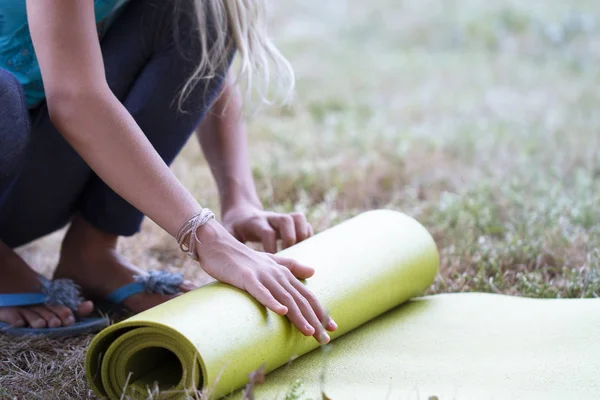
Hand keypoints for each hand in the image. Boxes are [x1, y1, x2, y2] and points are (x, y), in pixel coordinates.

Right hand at [194, 219, 336, 343]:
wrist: (220, 246)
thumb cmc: (244, 258)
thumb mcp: (271, 261)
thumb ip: (292, 266)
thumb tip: (313, 271)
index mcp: (284, 273)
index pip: (307, 295)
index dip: (320, 311)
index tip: (333, 328)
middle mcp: (277, 274)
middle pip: (300, 299)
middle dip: (314, 320)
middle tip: (325, 339)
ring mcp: (263, 276)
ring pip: (285, 298)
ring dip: (298, 315)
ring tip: (309, 331)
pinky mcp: (246, 278)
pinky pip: (261, 291)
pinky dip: (272, 301)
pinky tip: (281, 311)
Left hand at [222, 205, 313, 252]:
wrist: (240, 212)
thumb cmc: (234, 229)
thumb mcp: (229, 234)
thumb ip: (229, 244)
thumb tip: (221, 258)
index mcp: (254, 223)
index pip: (266, 232)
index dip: (271, 246)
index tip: (271, 260)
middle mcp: (269, 218)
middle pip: (285, 220)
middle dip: (290, 237)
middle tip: (290, 253)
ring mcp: (279, 218)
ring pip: (297, 218)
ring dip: (302, 232)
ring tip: (301, 249)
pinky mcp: (287, 220)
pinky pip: (302, 221)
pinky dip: (306, 232)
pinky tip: (305, 247)